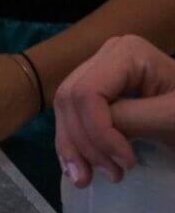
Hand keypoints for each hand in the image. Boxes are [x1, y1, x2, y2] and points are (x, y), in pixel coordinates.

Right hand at [54, 35, 174, 188]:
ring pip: (65, 108)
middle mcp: (105, 55)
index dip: (98, 132)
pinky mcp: (98, 88)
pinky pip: (71, 113)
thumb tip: (93, 133)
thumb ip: (131, 118)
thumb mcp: (170, 116)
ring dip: (73, 146)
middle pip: (70, 99)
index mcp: (126, 52)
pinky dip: (73, 141)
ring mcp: (99, 70)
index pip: (88, 93)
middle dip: (82, 141)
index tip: (126, 163)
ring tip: (90, 177)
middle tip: (110, 175)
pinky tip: (81, 163)